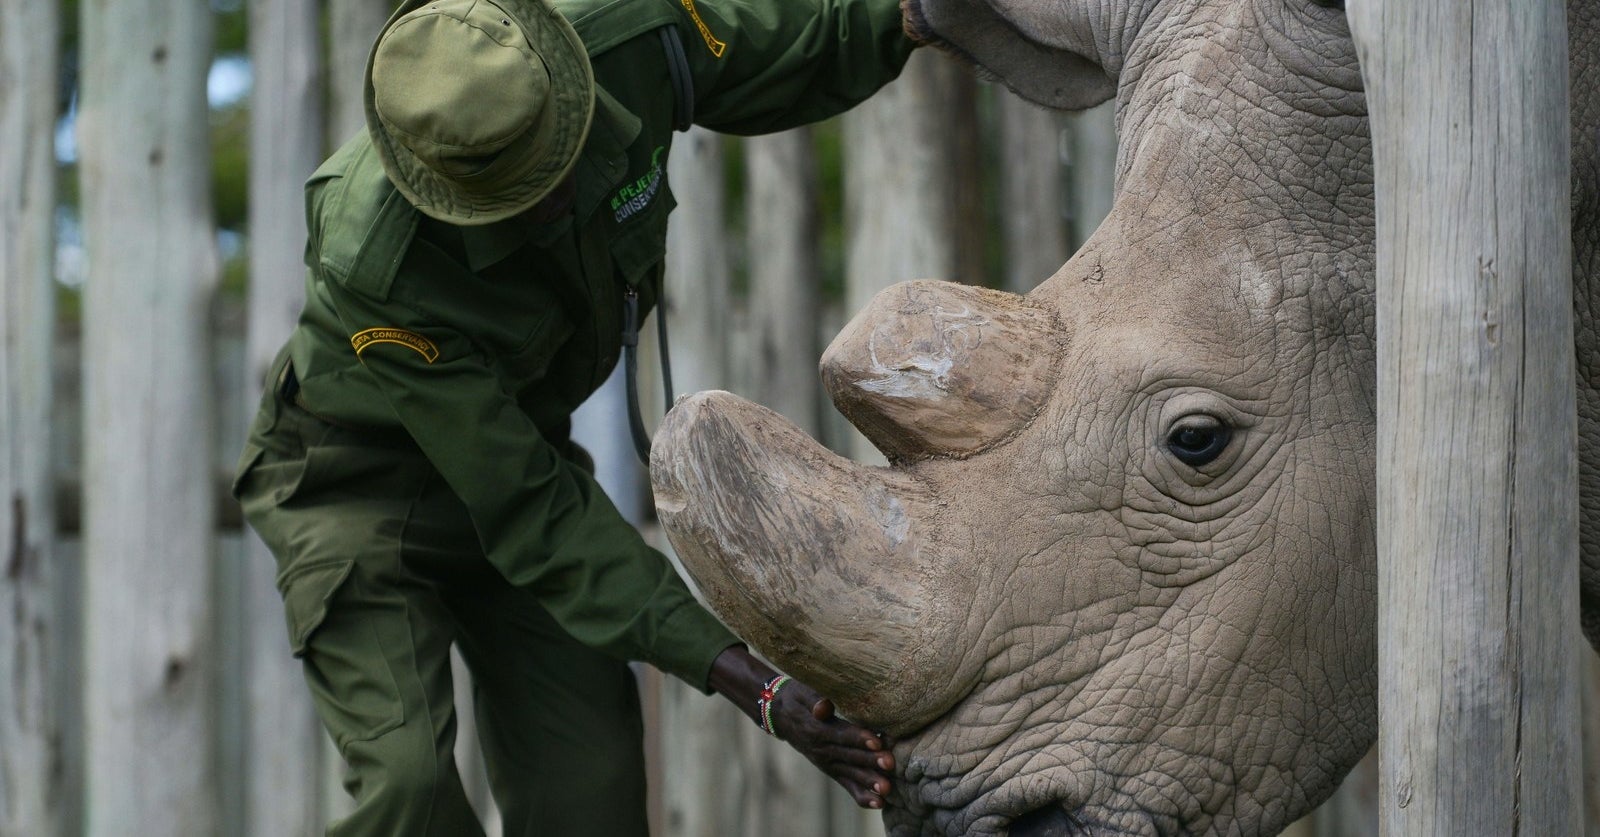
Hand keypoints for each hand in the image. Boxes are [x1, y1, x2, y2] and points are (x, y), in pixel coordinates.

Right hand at [708, 645, 895, 808]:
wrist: (780, 715)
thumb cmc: (797, 698)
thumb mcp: (802, 693)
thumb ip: (814, 700)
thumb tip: (823, 706)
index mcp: (817, 729)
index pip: (841, 734)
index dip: (859, 738)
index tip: (877, 741)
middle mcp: (821, 750)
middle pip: (849, 756)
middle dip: (870, 761)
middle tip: (890, 764)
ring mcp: (826, 763)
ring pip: (850, 774)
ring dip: (868, 782)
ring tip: (886, 790)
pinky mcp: (831, 770)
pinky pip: (846, 785)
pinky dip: (861, 795)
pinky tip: (879, 803)